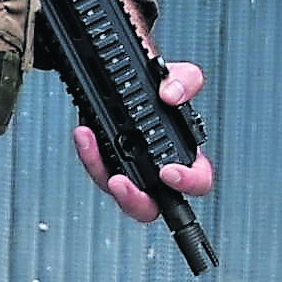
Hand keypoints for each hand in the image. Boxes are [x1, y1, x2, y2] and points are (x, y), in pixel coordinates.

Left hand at [75, 53, 215, 221]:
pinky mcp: (105, 162)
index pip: (198, 180)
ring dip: (100, 171)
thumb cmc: (158, 86)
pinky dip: (88, 152)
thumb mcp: (178, 76)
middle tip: (120, 181)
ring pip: (115, 190)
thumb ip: (185, 80)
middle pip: (152, 205)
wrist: (127, 77)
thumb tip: (171, 95)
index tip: (169, 172)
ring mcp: (129, 169)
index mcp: (185, 153)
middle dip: (134, 200)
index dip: (188, 183)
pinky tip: (84, 132)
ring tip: (91, 145)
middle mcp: (157, 169)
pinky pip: (96, 167)